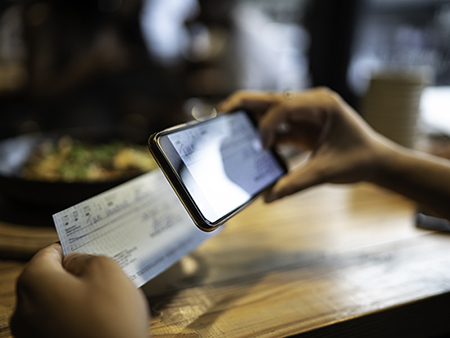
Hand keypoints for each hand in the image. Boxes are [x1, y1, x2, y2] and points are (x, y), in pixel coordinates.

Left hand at [10, 244, 148, 337]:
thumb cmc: (111, 323)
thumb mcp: (108, 271)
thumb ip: (87, 258)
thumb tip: (76, 262)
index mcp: (35, 282)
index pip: (49, 253)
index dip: (72, 249)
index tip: (87, 251)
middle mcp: (24, 309)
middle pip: (48, 279)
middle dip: (74, 276)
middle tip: (102, 278)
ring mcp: (30, 334)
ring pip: (53, 303)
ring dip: (75, 299)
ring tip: (104, 304)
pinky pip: (57, 324)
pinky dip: (74, 319)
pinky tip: (97, 323)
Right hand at [219, 88, 391, 200]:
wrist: (376, 161)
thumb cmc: (359, 160)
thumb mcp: (327, 172)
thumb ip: (296, 183)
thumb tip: (268, 197)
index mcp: (322, 104)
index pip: (284, 105)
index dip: (267, 124)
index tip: (260, 146)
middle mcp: (312, 102)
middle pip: (270, 98)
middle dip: (244, 105)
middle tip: (220, 114)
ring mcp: (306, 112)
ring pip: (270, 109)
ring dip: (251, 118)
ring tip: (228, 127)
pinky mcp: (302, 124)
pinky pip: (277, 124)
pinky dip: (263, 133)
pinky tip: (251, 144)